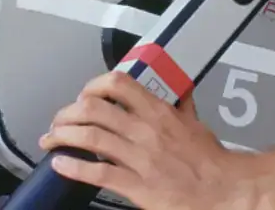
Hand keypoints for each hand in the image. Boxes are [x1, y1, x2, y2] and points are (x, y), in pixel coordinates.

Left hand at [40, 71, 258, 209]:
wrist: (223, 189)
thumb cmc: (211, 161)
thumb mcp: (196, 124)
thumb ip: (182, 106)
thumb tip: (182, 91)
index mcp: (159, 112)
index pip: (118, 84)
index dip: (92, 86)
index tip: (84, 95)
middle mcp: (145, 130)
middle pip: (94, 108)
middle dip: (68, 113)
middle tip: (59, 120)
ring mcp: (139, 157)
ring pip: (90, 137)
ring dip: (63, 137)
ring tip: (51, 140)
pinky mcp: (136, 185)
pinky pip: (98, 172)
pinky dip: (74, 167)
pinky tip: (61, 165)